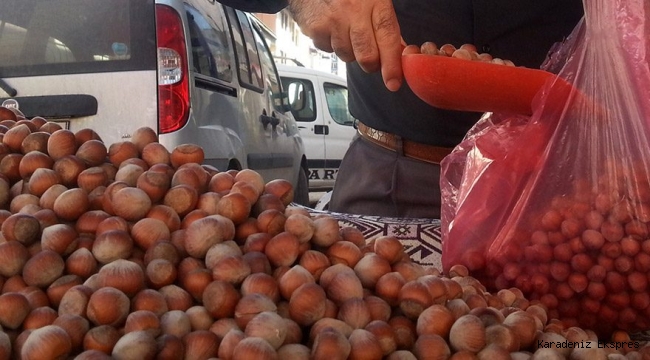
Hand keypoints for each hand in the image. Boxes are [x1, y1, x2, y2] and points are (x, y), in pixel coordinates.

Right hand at [287, 0, 403, 91]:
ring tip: (346, 32)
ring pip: (347, 56)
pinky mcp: (317, 28)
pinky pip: (329, 51)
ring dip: (349, 51)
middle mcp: (354, 10)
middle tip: (370, 56)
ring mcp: (334, 19)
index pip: (388, 37)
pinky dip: (331, 45)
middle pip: (367, 55)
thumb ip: (387, 26)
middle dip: (371, 64)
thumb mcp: (374, 1)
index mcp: (375, 1)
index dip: (391, 63)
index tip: (393, 82)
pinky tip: (331, 29)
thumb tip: (400, 53)